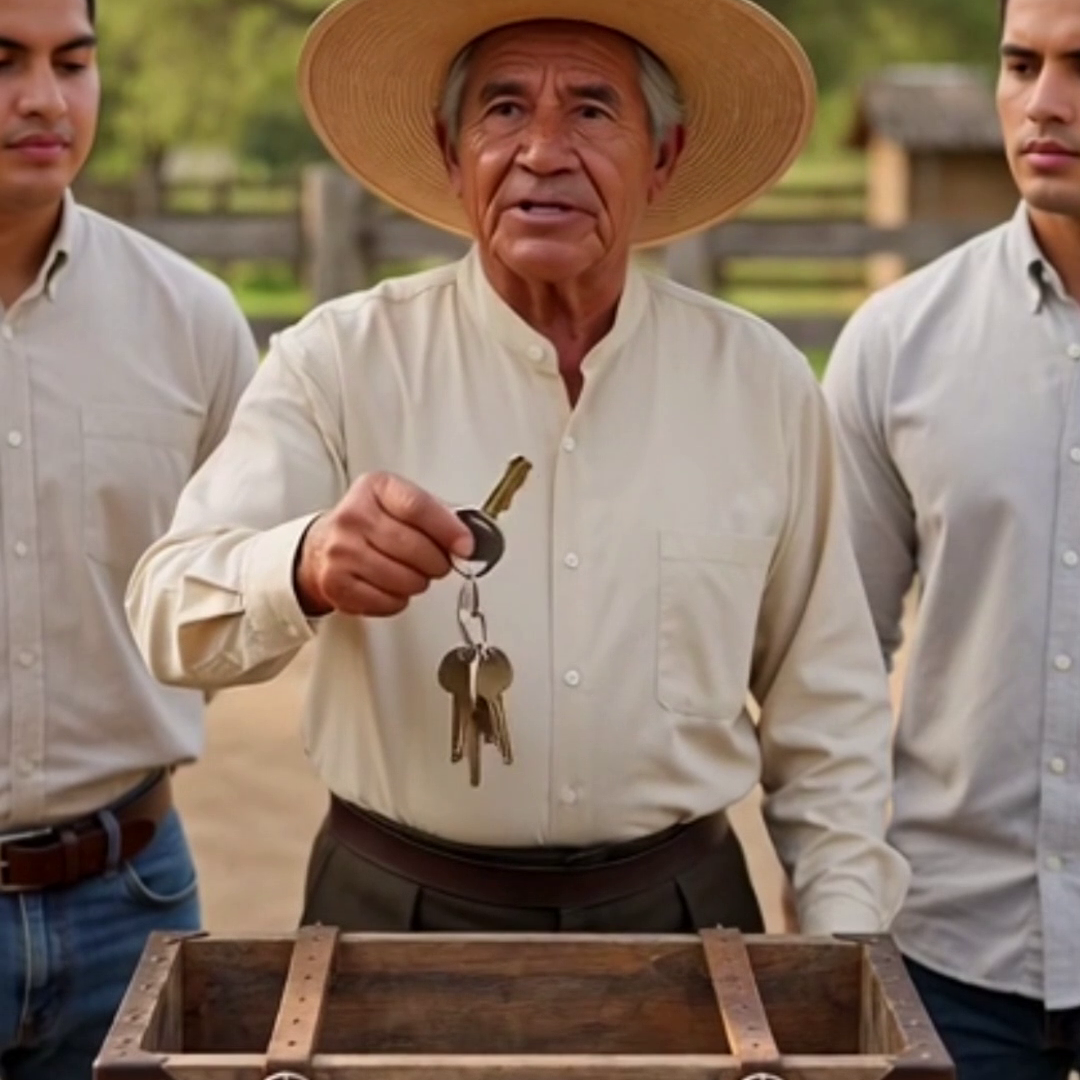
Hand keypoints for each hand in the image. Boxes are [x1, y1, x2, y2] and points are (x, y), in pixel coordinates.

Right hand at [294, 472, 472, 616]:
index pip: (417, 507)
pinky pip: (388, 601)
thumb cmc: (370, 523)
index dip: (448, 530)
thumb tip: (470, 536)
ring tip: (413, 573)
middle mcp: (353, 517)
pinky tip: (393, 586)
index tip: (465, 546)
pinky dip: (399, 599)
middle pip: (414, 547)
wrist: (322, 546)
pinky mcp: (337, 584)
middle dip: (437, 562)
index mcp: (375, 488)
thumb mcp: (398, 502)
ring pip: (404, 579)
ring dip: (419, 582)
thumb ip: (436, 514)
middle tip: (439, 563)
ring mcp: (342, 551)